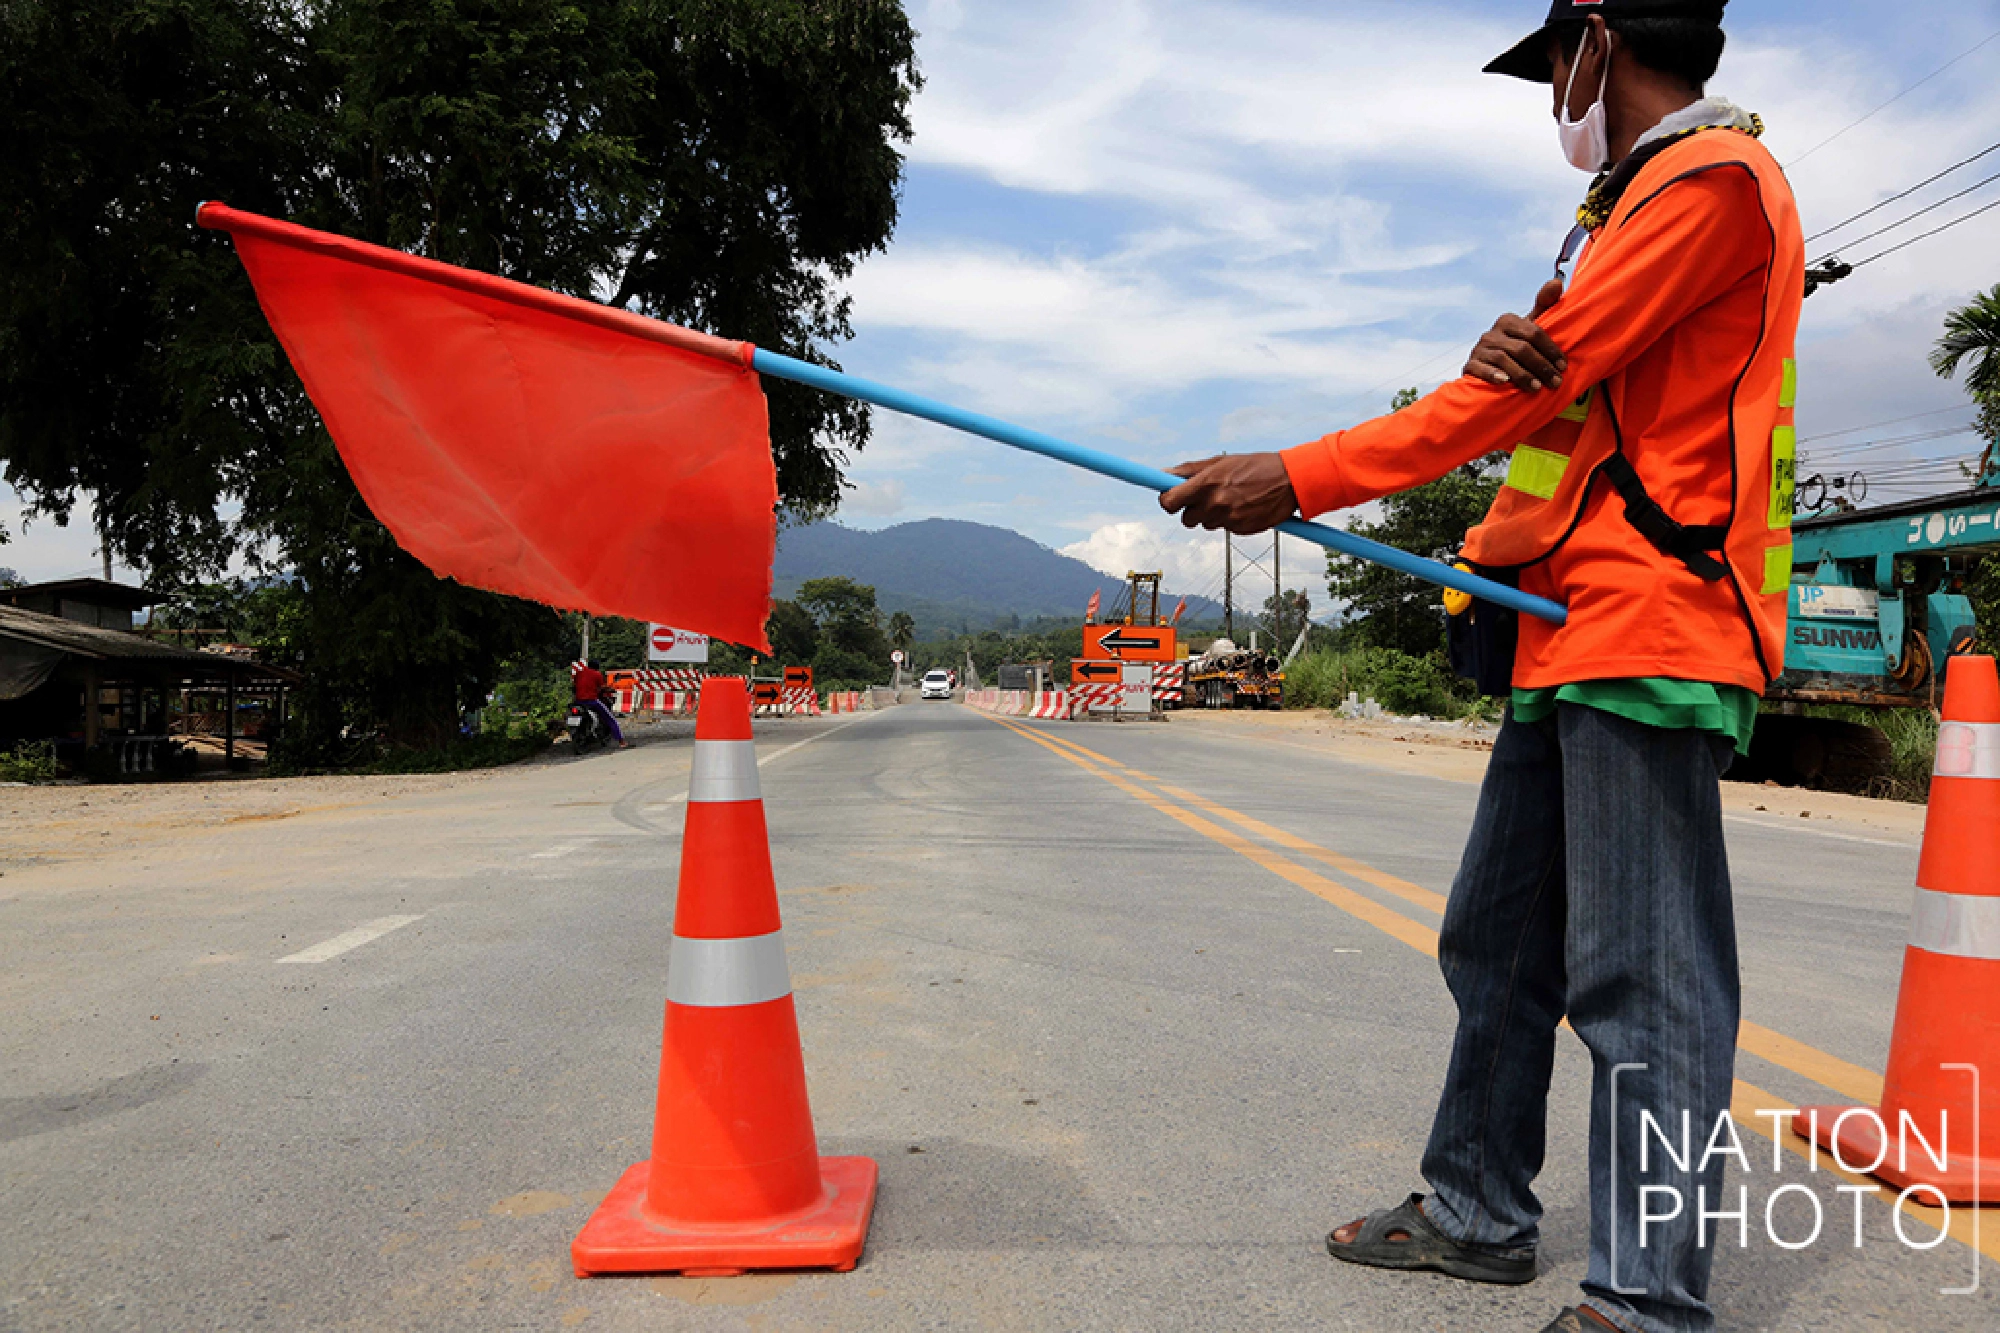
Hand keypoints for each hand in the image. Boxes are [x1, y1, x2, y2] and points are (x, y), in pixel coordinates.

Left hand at [1159, 452, 1298, 532]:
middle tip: (1207, 496)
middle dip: (1193, 509)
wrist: (1290, 480)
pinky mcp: (1240, 530)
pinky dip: (1230, 520)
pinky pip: (1224, 528)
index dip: (1167, 501)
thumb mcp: (1220, 461)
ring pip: (1206, 524)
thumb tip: (1162, 475)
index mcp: (1207, 482)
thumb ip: (1189, 470)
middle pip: (1186, 519)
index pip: (1169, 502)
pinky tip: (1244, 505)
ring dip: (1213, 514)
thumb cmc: (1254, 466)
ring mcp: (1228, 518)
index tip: (1171, 498)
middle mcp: (1215, 503)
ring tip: (1232, 497)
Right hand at [1464, 278, 1566, 391]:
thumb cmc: (1514, 347)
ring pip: (1504, 359)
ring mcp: (1479, 349)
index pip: (1534, 333)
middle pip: (1521, 348)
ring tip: (1537, 388)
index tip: (1563, 366)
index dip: (1550, 350)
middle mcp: (1492, 333)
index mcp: (1508, 321)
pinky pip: (1481, 368)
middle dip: (1541, 366)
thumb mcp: (1529, 328)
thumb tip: (1557, 282)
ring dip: (1522, 375)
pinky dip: (1493, 375)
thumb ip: (1544, 306)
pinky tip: (1505, 383)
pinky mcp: (1470, 365)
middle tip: (1555, 382)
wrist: (1486, 368)